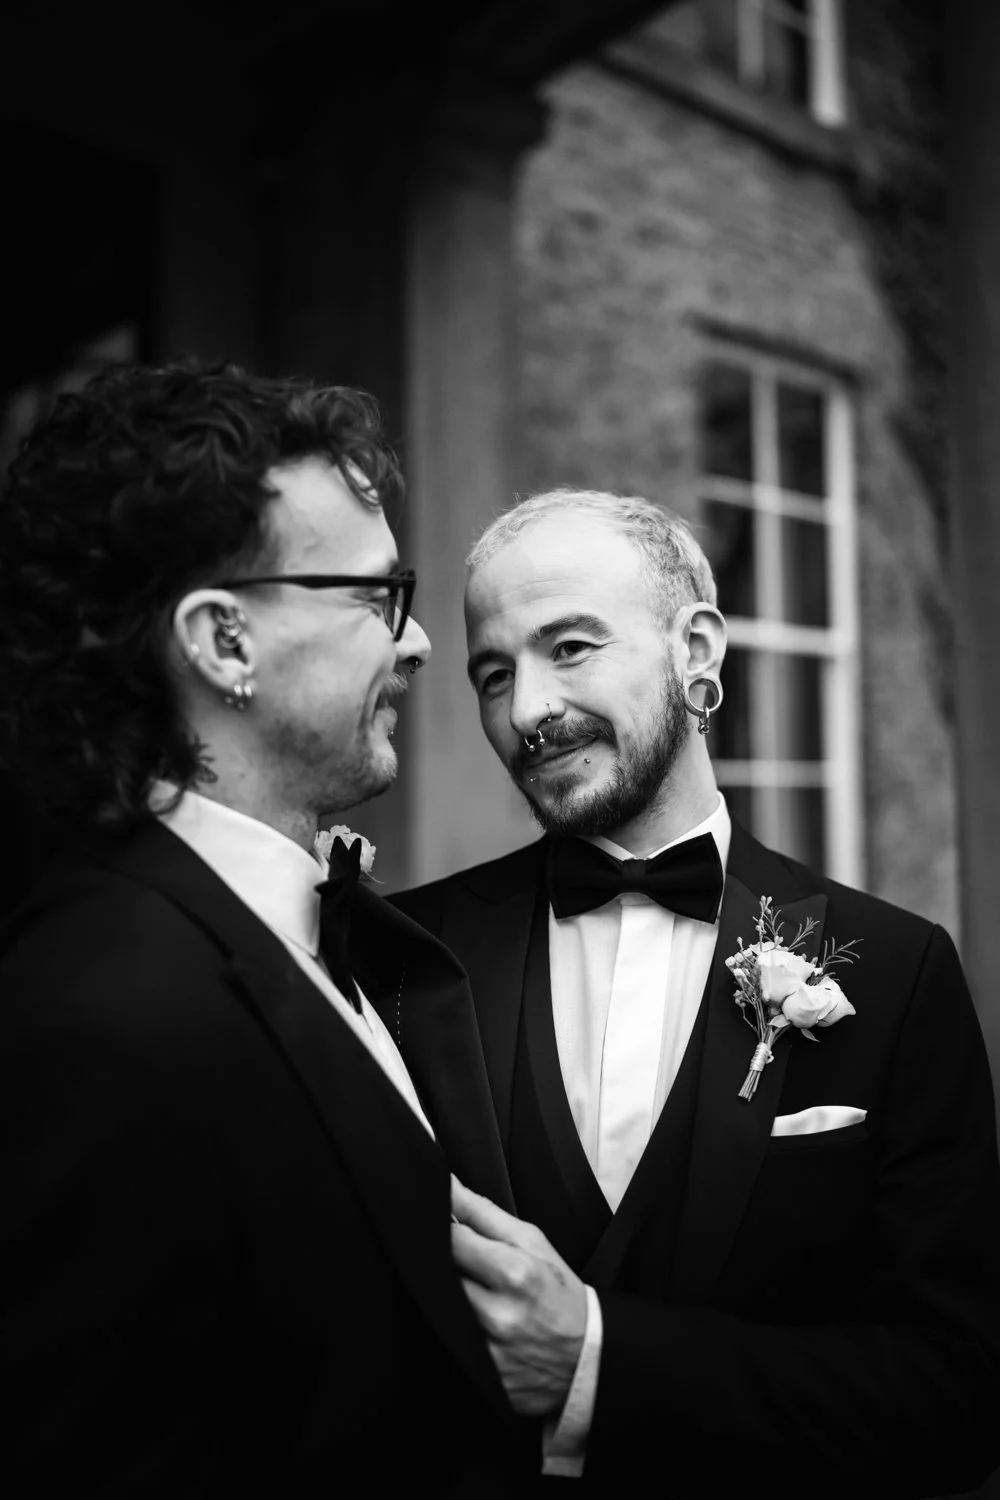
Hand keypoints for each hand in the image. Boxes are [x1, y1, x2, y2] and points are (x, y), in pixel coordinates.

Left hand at [450, 1175, 586, 1416]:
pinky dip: (451, 1333)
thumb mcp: (532, 1243)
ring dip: (444, 1300)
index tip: (438, 1225)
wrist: (587, 1356)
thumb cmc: (558, 1291)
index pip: (451, 1240)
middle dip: (439, 1265)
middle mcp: (498, 1315)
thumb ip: (484, 1214)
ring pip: (440, 1314)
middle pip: (440, 1278)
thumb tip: (448, 1184)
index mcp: (515, 1273)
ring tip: (466, 1294)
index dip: (440, 1228)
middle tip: (451, 1262)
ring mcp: (488, 1354)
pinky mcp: (482, 1381)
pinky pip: (449, 1347)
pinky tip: (466, 1325)